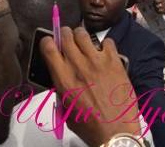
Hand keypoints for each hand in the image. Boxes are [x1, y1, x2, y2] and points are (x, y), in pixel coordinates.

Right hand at [40, 27, 140, 146]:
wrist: (116, 131)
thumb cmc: (90, 125)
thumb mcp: (66, 109)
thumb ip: (62, 89)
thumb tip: (63, 78)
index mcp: (62, 78)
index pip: (48, 47)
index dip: (48, 41)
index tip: (51, 42)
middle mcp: (78, 65)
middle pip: (66, 35)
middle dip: (65, 34)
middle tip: (68, 37)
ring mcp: (97, 61)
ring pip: (84, 34)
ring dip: (82, 35)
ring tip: (85, 42)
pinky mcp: (114, 61)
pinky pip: (108, 42)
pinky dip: (105, 45)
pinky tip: (106, 53)